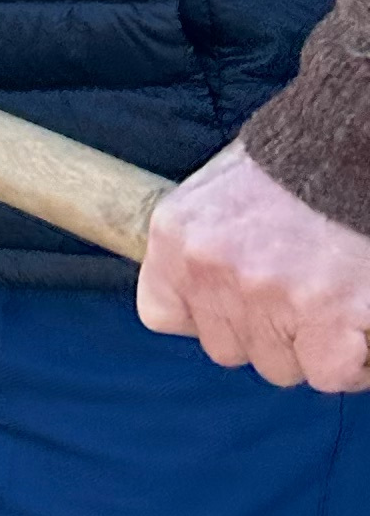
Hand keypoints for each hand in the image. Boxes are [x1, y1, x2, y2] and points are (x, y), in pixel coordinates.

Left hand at [136, 140, 369, 390]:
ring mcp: (268, 293)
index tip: (239, 298)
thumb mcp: (224, 189)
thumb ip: (206, 244)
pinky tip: (359, 317)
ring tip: (334, 291)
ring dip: (312, 343)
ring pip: (283, 365)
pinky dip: (353, 357)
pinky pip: (332, 370)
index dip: (209, 314)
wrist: (354, 144)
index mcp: (178, 233)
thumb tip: (207, 297)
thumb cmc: (299, 163)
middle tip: (302, 286)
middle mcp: (212, 267)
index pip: (164, 315)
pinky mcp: (328, 314)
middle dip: (266, 329)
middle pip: (229, 348)